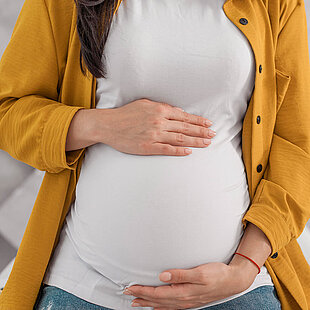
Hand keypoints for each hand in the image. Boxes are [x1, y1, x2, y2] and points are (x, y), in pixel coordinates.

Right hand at [98, 98, 215, 155]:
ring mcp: (154, 135)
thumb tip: (177, 111)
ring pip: (180, 138)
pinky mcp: (148, 147)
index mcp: (159, 110)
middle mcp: (159, 122)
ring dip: (195, 141)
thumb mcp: (144, 103)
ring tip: (207, 143)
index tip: (208, 123)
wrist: (109, 125)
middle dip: (201, 131)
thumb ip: (162, 107)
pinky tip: (189, 152)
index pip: (184, 116)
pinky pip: (167, 149)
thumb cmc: (126, 114)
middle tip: (213, 134)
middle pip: (186, 127)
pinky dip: (179, 150)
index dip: (198, 120)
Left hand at [123, 259, 257, 309]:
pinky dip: (160, 306)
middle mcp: (183, 300)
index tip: (130, 288)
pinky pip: (171, 306)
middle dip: (141, 297)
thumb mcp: (200, 272)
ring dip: (148, 303)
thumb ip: (180, 274)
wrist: (232, 281)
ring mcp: (187, 302)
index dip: (142, 291)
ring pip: (163, 305)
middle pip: (157, 301)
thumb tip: (162, 276)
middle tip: (127, 294)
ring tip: (137, 302)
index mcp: (184, 292)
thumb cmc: (217, 274)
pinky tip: (157, 305)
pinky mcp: (190, 300)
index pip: (157, 294)